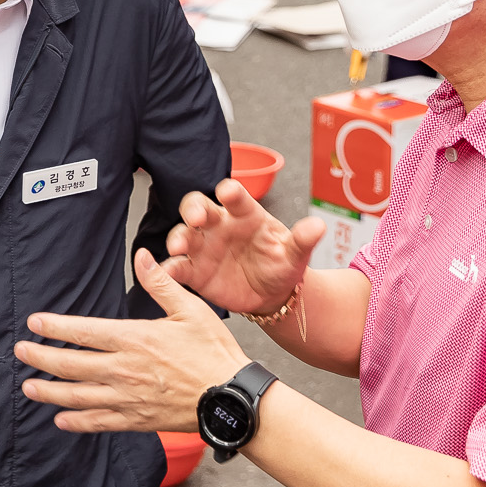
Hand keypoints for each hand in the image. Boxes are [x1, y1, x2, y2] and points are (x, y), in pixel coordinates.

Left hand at [17, 250, 248, 433]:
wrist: (232, 399)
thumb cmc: (214, 353)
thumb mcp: (190, 310)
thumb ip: (160, 284)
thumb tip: (142, 256)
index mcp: (134, 339)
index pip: (83, 332)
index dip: (54, 328)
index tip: (33, 323)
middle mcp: (124, 370)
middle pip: (71, 365)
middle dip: (40, 358)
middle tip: (20, 352)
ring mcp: (128, 398)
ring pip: (77, 396)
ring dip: (49, 392)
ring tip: (28, 387)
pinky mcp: (136, 420)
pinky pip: (98, 422)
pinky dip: (76, 422)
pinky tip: (60, 420)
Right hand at [164, 180, 324, 314]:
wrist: (272, 295)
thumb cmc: (282, 264)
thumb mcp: (295, 254)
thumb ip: (302, 240)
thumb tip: (319, 225)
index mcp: (245, 214)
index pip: (234, 196)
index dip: (230, 191)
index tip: (228, 193)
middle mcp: (220, 225)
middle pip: (198, 206)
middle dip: (194, 209)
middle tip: (196, 217)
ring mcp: (204, 247)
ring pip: (184, 233)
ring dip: (178, 237)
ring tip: (178, 247)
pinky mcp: (195, 271)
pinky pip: (178, 267)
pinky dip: (168, 268)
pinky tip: (166, 271)